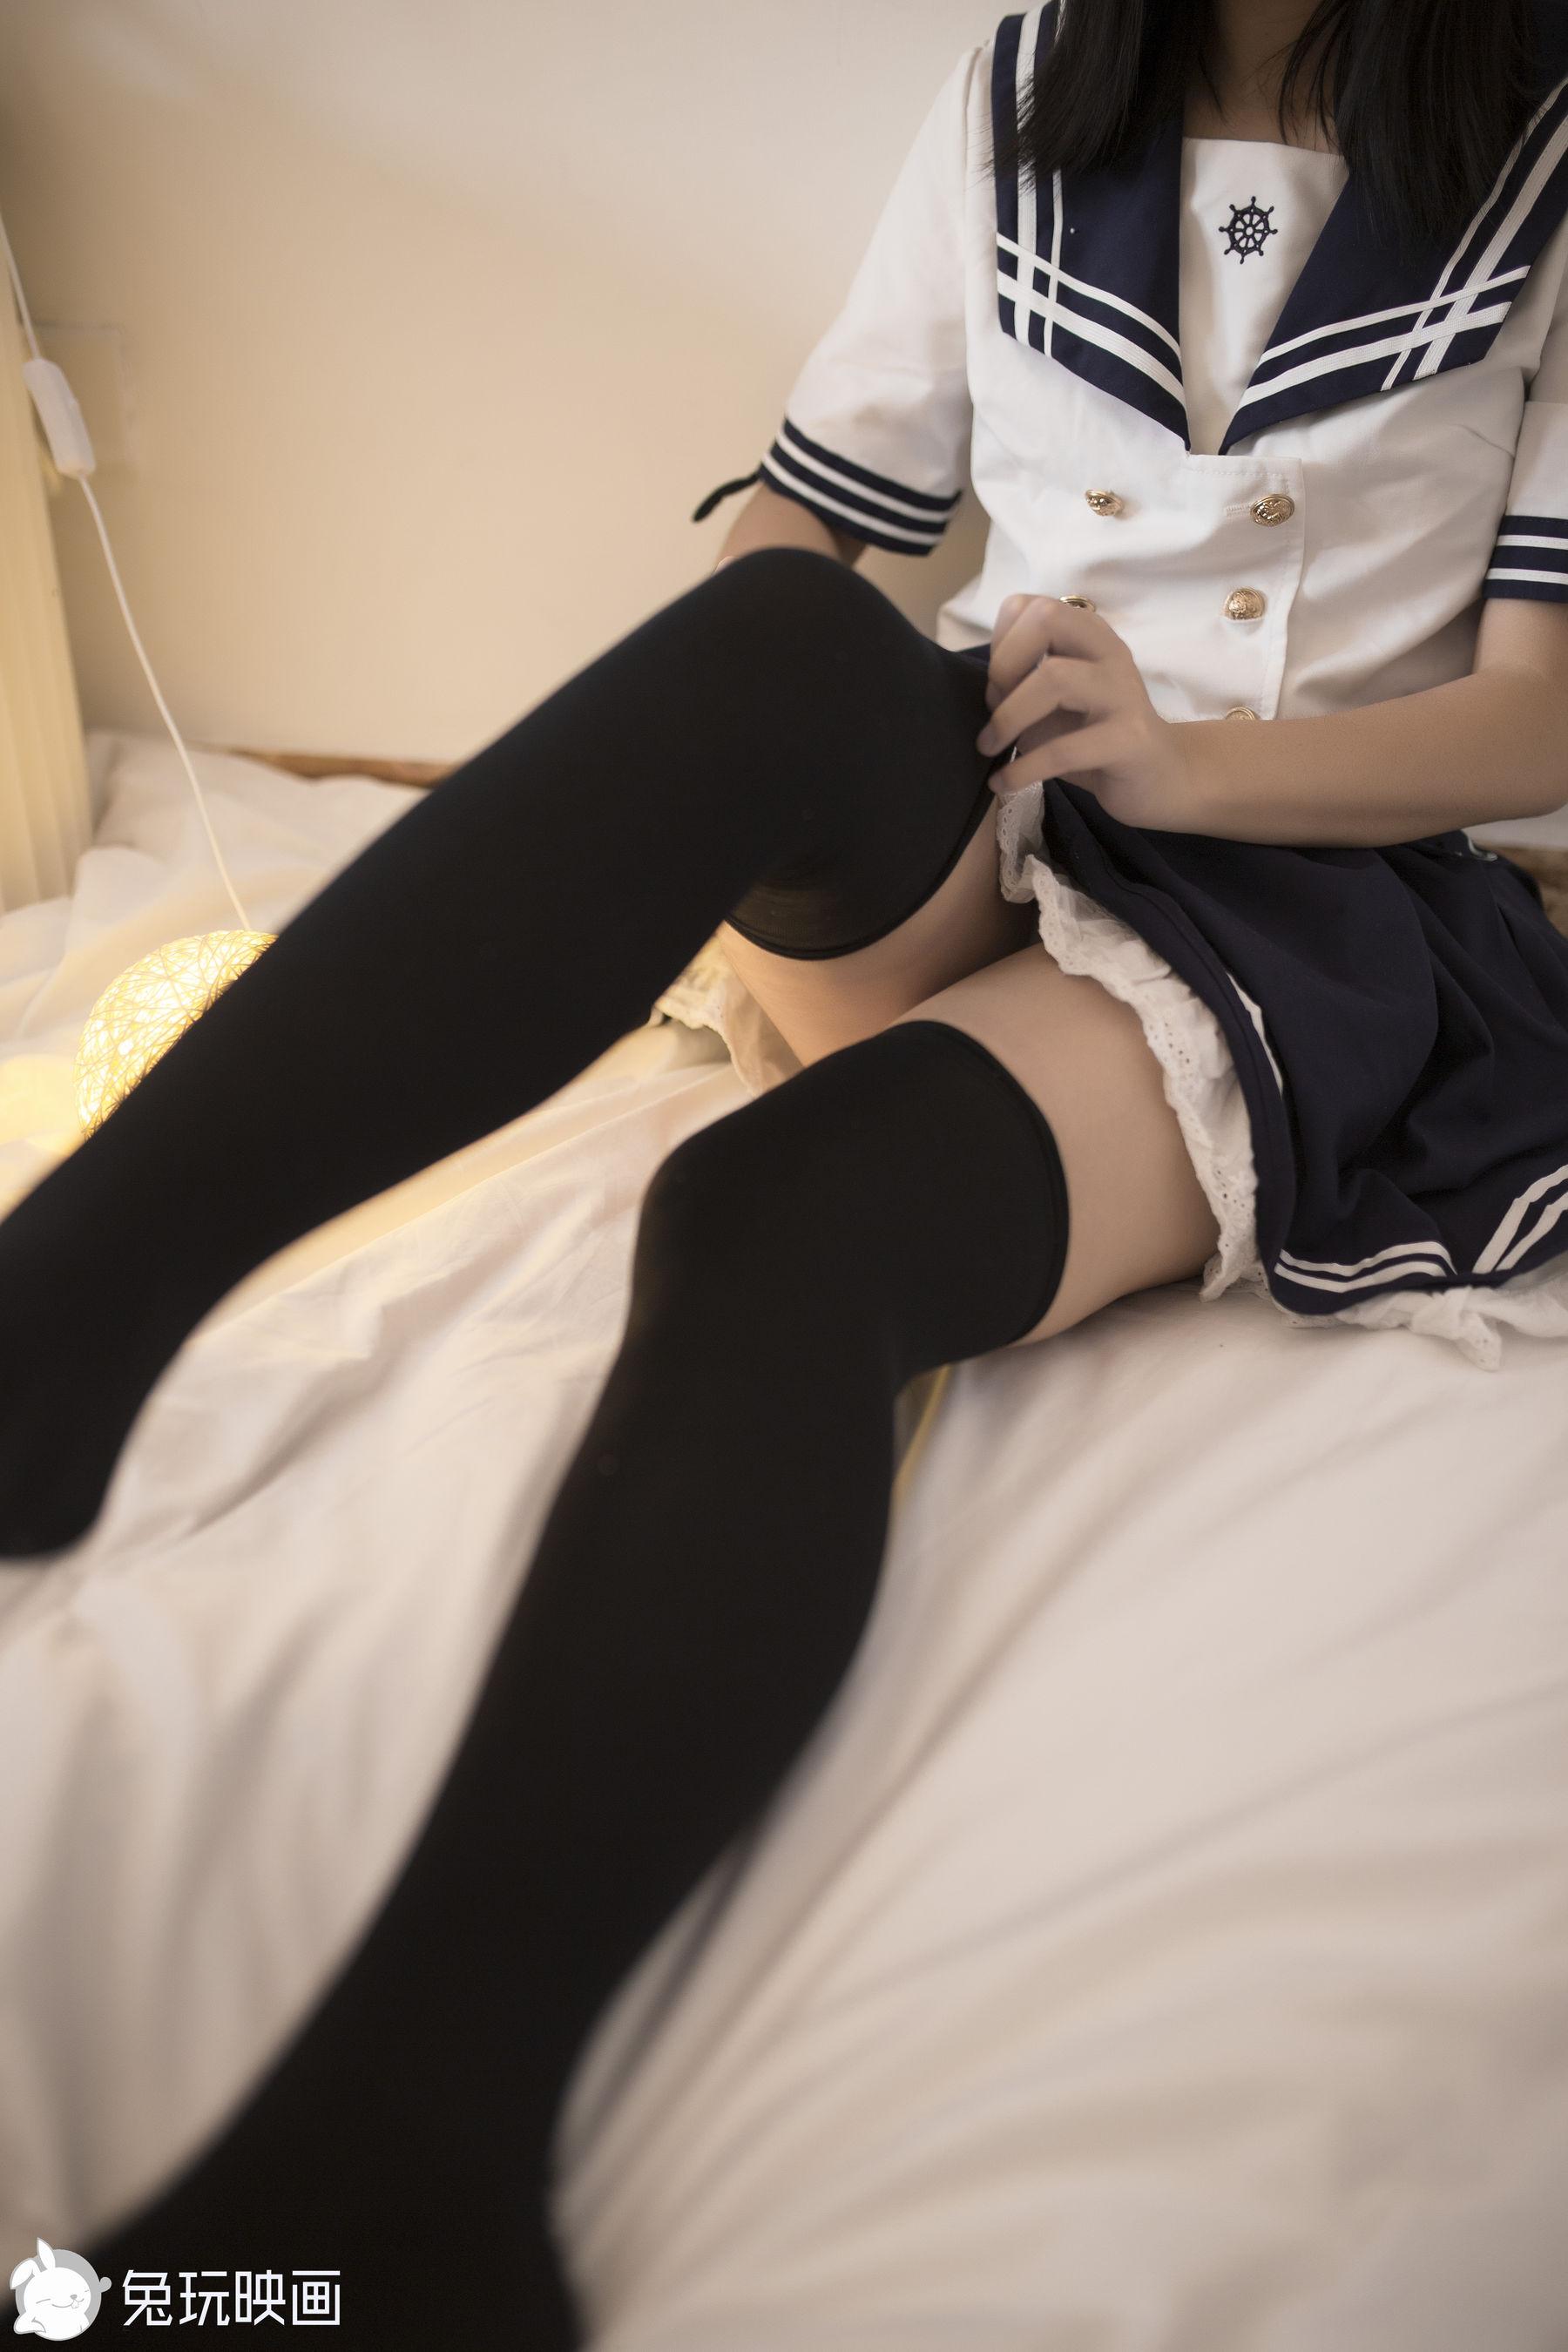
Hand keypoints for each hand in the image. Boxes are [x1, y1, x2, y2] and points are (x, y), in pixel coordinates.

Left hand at [974, 594, 1199, 831]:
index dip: (1002, 641)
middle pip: (1047, 619)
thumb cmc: (1096, 739)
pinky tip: (1004, 783)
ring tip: (990, 748)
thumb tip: (987, 693)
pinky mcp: (1129, 739)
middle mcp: (1110, 652)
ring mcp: (1123, 692)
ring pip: (1054, 678)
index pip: (1032, 605)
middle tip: (992, 710)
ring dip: (1008, 717)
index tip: (996, 684)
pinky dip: (1023, 769)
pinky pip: (1064, 749)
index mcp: (1089, 636)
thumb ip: (1022, 686)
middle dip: (1004, 664)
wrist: (1159, 778)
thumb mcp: (1053, 705)